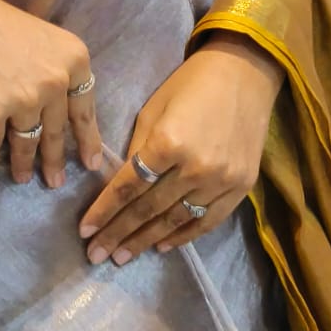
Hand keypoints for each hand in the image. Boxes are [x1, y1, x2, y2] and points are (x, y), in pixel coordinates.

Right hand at [0, 0, 104, 188]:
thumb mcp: (38, 41)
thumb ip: (52, 74)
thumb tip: (55, 116)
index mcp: (74, 58)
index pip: (85, 108)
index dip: (88, 138)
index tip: (91, 163)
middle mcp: (56, 80)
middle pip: (58, 131)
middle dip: (56, 161)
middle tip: (56, 182)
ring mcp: (24, 99)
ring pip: (27, 143)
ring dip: (23, 164)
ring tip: (21, 178)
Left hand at [77, 31, 284, 266]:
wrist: (245, 73)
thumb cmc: (191, 84)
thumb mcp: (154, 109)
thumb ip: (139, 149)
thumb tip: (122, 184)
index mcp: (167, 143)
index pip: (128, 186)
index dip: (104, 210)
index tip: (84, 231)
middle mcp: (194, 168)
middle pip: (148, 209)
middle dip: (118, 233)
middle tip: (95, 255)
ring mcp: (220, 181)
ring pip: (175, 221)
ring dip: (145, 241)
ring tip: (122, 257)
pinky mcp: (241, 188)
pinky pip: (207, 221)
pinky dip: (183, 237)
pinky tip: (161, 246)